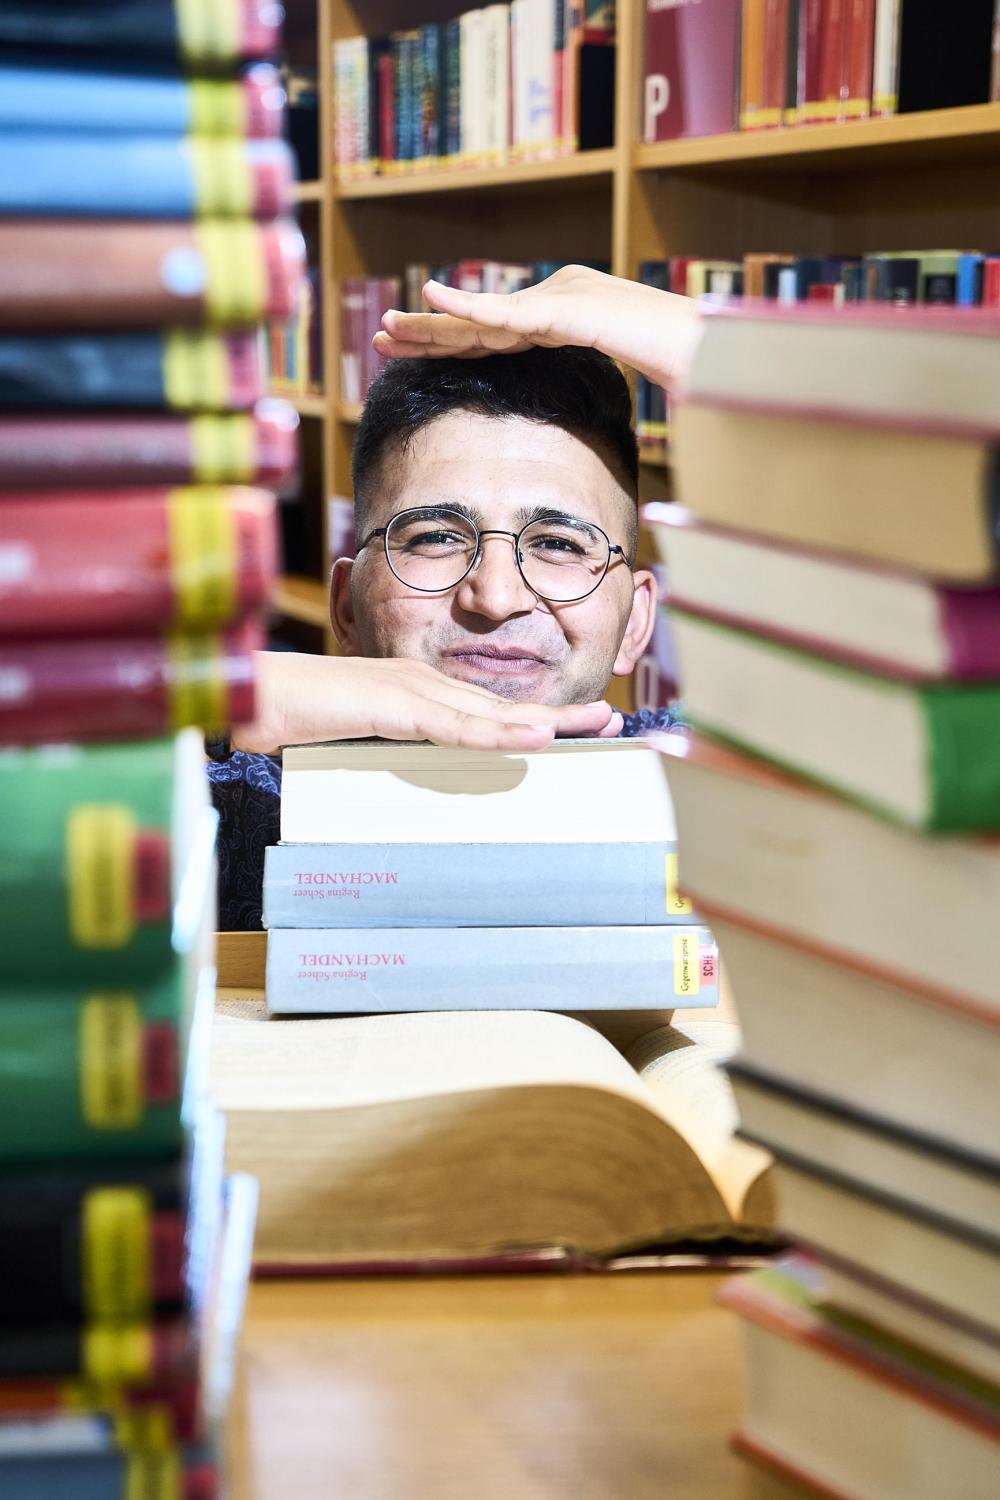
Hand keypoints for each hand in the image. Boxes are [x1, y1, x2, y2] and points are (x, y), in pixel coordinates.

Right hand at [232, 651, 623, 753]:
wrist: (244, 695)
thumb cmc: (293, 720)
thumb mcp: (355, 743)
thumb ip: (390, 754)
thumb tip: (415, 787)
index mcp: (414, 693)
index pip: (484, 710)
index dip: (534, 718)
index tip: (579, 728)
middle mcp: (419, 684)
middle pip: (499, 705)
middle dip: (558, 714)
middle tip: (610, 721)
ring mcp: (405, 689)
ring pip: (485, 712)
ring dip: (541, 721)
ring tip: (590, 727)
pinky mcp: (387, 704)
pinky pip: (449, 724)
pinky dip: (493, 733)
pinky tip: (530, 738)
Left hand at [372, 264, 703, 389]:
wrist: (716, 350)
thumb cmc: (685, 370)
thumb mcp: (626, 387)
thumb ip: (593, 397)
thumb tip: (583, 444)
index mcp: (566, 317)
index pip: (497, 335)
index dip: (451, 343)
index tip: (410, 351)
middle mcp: (558, 298)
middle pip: (481, 324)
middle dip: (428, 332)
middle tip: (381, 338)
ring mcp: (563, 297)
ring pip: (485, 318)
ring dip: (433, 321)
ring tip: (389, 326)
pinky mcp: (569, 306)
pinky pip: (511, 311)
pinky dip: (469, 307)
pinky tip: (432, 298)